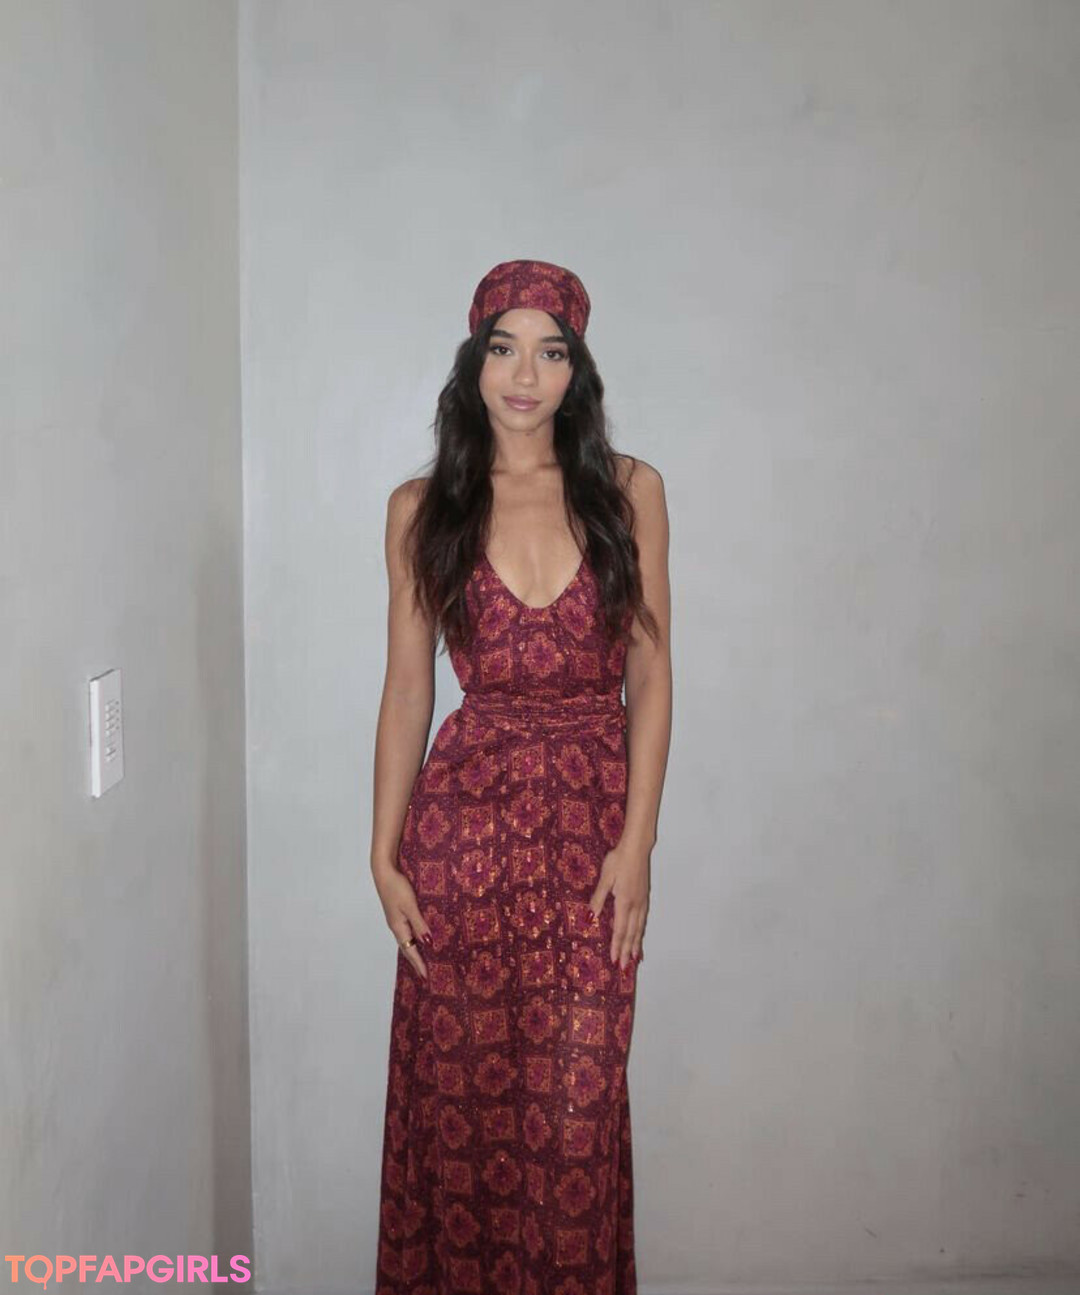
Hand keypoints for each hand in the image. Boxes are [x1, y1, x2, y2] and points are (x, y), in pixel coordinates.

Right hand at [372, 864, 431, 979]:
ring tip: (423, 960)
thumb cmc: (397, 887)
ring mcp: (396, 919)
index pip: (410, 951)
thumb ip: (419, 924)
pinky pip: (407, 930)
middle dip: (416, 961)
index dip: (418, 964)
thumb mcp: (410, 906)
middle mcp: (396, 926)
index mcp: (398, 927)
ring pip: (407, 939)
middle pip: (407, 948)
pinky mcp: (398, 912)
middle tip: (425, 974)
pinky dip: (414, 937)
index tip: (426, 977)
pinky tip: (419, 937)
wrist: (383, 871)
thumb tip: (428, 943)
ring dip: (415, 950)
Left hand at [587, 842, 650, 970]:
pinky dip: (641, 932)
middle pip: (631, 933)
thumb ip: (598, 898)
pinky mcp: (644, 897)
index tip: (614, 960)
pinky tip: (640, 936)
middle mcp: (635, 905)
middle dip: (627, 951)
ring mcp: (642, 901)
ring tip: (635, 959)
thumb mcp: (605, 877)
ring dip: (636, 944)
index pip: (620, 929)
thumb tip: (591, 917)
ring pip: (639, 928)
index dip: (616, 946)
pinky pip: (643, 920)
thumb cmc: (618, 860)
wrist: (636, 848)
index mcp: (624, 902)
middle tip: (624, 968)